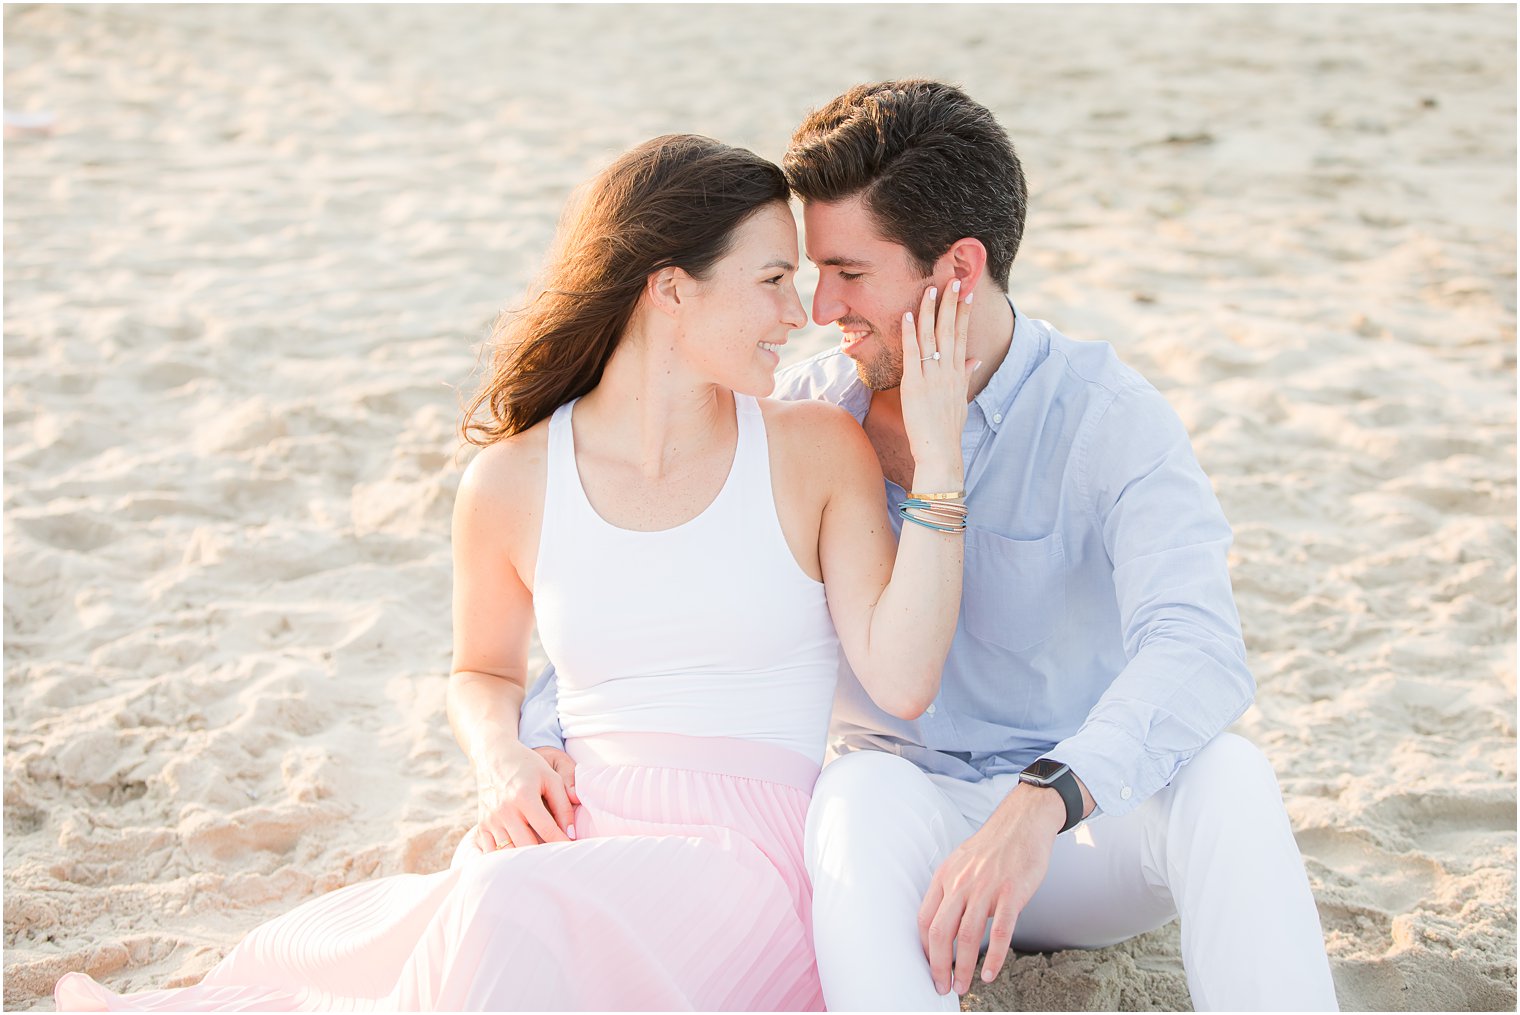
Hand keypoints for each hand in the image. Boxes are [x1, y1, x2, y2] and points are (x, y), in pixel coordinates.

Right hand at [472, 741, 576, 852]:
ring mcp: (491, 819)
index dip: (562, 842)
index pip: (547, 829)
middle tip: (556, 859)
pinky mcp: (482, 825)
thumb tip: (570, 833)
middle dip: (543, 856)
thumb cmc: (527, 765)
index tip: (572, 849)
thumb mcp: (550, 777)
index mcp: (524, 796)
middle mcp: (504, 810)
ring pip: (507, 853)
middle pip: (526, 846)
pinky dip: (503, 860)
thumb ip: (562, 804)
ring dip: (523, 860)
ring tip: (539, 862)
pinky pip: (491, 852)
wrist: (494, 756)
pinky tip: (517, 861)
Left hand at [899, 278, 975, 487]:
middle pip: (951, 330)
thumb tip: (975, 358)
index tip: (967, 293)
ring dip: (931, 311)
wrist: (941, 451)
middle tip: (953, 280)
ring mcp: (933, 376)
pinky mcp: (915, 385)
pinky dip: (910, 333)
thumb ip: (965, 375)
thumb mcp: (961, 398)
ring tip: (931, 289)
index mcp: (958, 373)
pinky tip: (907, 315)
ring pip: (933, 337)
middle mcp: (948, 370)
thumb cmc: (948, 428)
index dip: (964, 313)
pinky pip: (912, 353)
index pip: (963, 336)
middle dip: (951, 303)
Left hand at [917, 783, 1064, 995]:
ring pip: (967, 937)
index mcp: (945, 877)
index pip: (924, 920)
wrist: (1022, 822)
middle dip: (938, 966)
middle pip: (940, 933)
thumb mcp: (960, 862)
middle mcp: (960, 883)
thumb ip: (950, 889)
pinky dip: (994, 958)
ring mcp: (986, 888)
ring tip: (963, 987)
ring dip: (963, 968)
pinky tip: (990, 974)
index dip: (925, 949)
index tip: (930, 968)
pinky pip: (1000, 932)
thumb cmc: (993, 847)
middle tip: (942, 987)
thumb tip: (942, 920)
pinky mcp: (1011, 893)